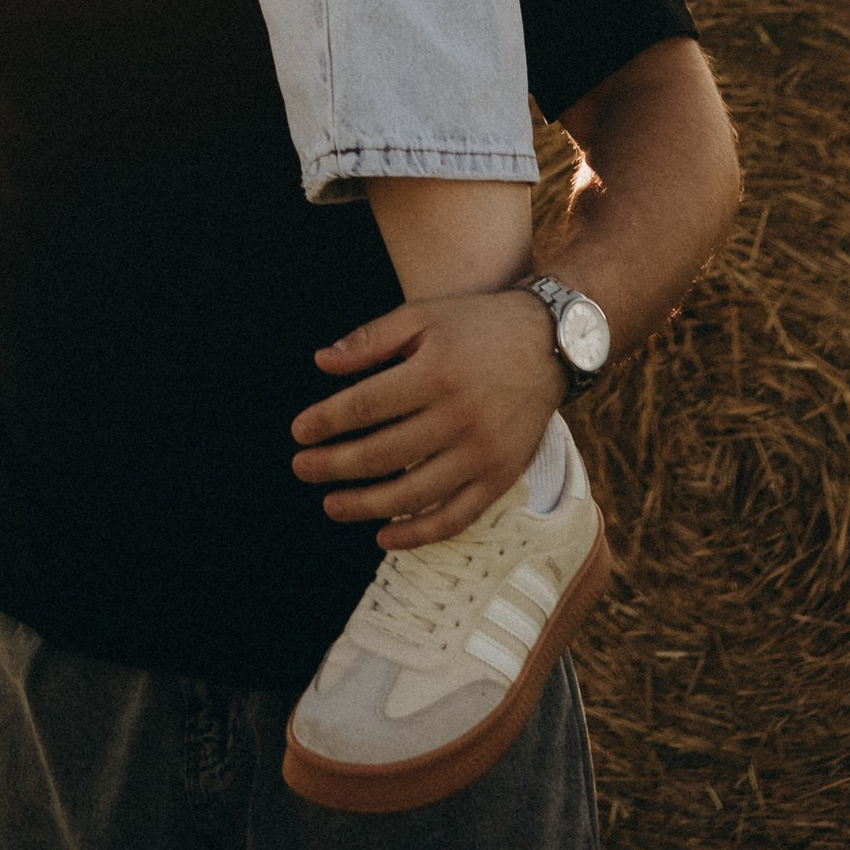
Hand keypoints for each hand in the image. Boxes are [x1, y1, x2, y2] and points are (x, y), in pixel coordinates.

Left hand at [290, 289, 563, 551]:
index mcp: (434, 372)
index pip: (364, 405)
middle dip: (334, 465)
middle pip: (382, 454)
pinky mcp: (500, 477)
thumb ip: (371, 340)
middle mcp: (457, 417)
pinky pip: (455, 517)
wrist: (550, 341)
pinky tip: (384, 535)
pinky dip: (418, 534)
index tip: (299, 433)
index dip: (326, 422)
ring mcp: (481, 453)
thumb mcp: (422, 315)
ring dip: (365, 505)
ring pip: (412, 494)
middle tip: (302, 468)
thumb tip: (321, 363)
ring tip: (332, 504)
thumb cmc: (476, 324)